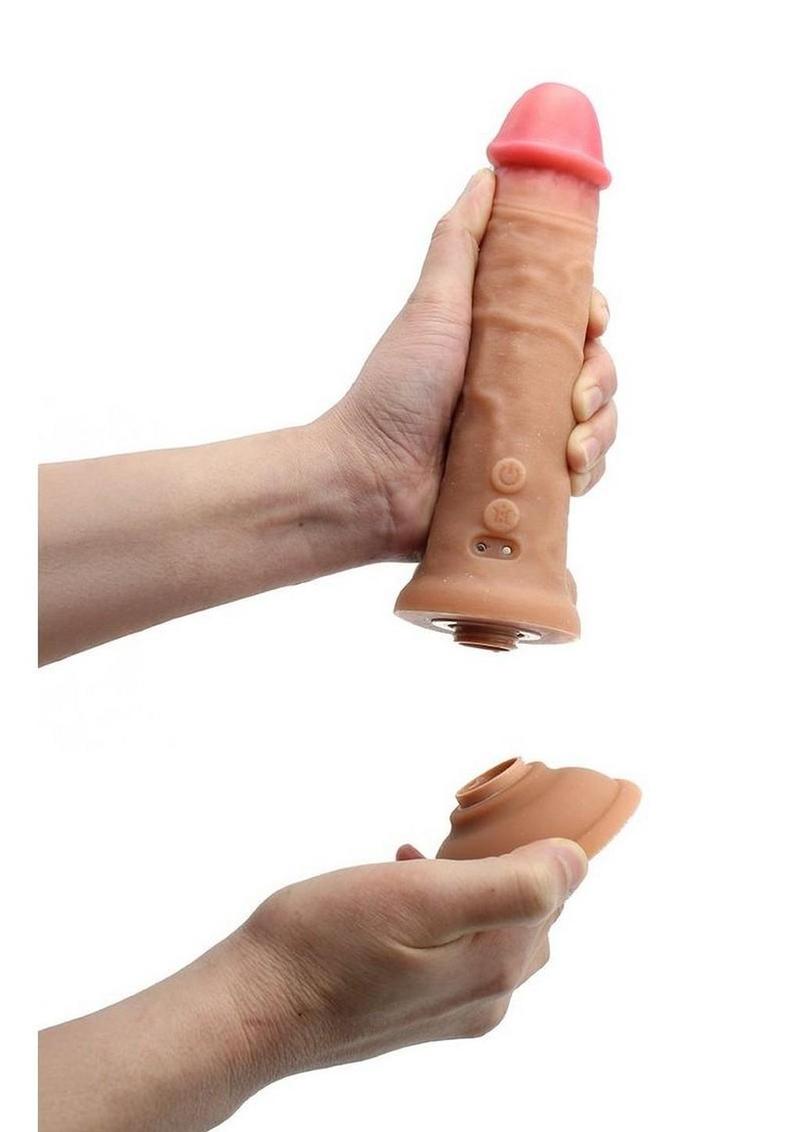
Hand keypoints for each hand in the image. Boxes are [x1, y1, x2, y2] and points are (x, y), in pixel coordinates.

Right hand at [229, 838, 586, 1084]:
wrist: (251, 1008)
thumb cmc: (326, 943)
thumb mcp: (423, 897)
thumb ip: (512, 885)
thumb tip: (577, 862)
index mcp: (496, 968)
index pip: (553, 891)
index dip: (537, 842)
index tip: (503, 810)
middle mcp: (483, 997)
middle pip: (526, 911)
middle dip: (504, 861)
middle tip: (463, 828)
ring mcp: (447, 1008)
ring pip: (486, 924)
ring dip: (468, 881)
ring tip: (424, 852)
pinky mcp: (412, 1007)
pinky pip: (451, 945)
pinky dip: (439, 905)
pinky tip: (399, 880)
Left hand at [324, 169, 616, 558]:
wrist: (371, 479)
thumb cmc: (395, 391)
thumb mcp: (431, 306)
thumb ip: (458, 244)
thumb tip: (487, 177)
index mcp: (503, 341)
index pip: (571, 319)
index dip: (593, 317)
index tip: (592, 322)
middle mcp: (519, 385)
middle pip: (594, 369)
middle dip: (602, 381)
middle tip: (579, 400)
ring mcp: (526, 435)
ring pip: (597, 422)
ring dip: (602, 431)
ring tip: (574, 451)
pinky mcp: (528, 481)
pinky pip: (582, 473)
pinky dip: (589, 471)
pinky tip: (572, 476)